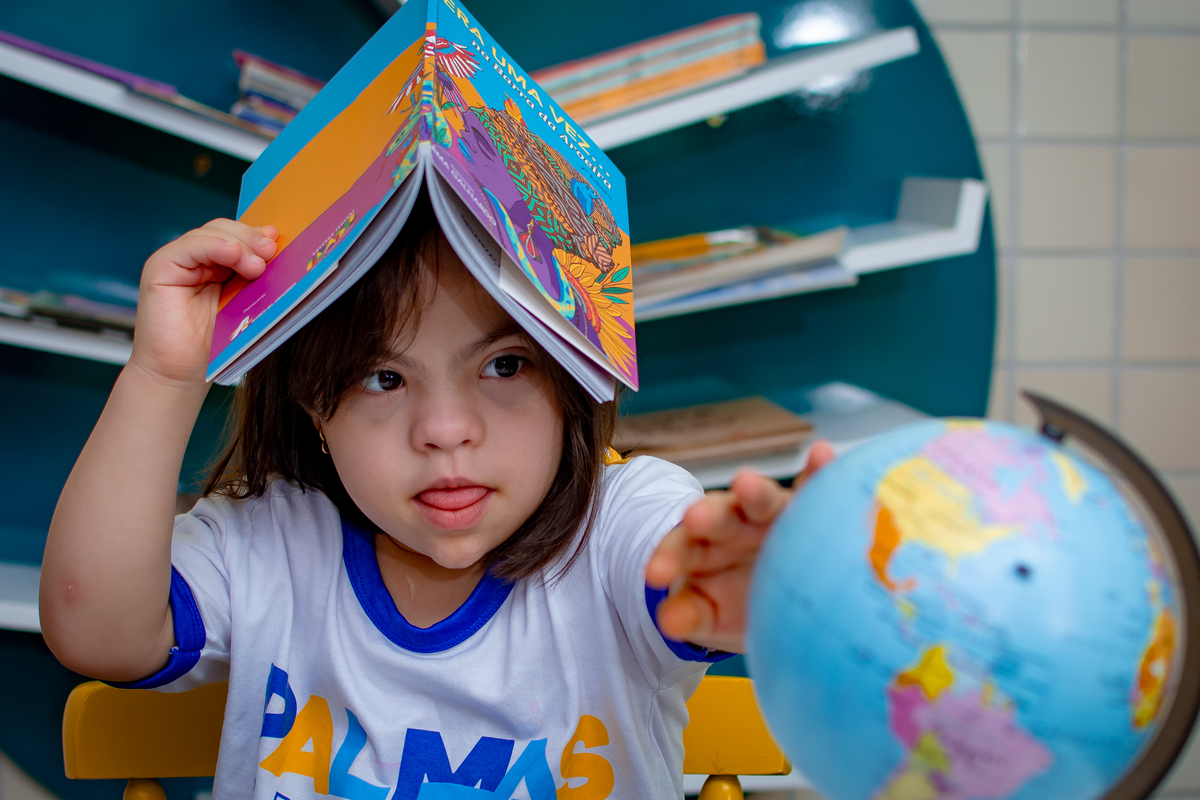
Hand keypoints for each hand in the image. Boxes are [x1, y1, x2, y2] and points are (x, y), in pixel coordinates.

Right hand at [130, 220, 277, 385]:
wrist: (180, 374)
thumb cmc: (215, 346)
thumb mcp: (246, 305)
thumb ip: (257, 279)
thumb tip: (279, 252)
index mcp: (220, 266)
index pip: (241, 237)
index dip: (259, 237)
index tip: (281, 242)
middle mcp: (198, 259)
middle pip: (226, 230)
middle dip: (252, 239)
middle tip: (272, 251)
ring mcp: (178, 261)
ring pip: (211, 234)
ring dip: (239, 244)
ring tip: (258, 264)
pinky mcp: (160, 268)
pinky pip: (189, 247)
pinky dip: (213, 246)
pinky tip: (233, 253)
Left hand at [645, 441, 834, 652]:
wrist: (774, 593)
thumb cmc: (732, 601)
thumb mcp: (709, 612)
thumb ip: (689, 614)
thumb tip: (667, 622)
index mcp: (700, 548)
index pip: (680, 548)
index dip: (669, 559)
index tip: (655, 575)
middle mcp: (732, 523)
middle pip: (717, 516)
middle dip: (707, 516)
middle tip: (694, 519)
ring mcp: (768, 512)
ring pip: (760, 499)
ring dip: (754, 491)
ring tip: (746, 484)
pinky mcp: (804, 507)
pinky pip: (812, 487)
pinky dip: (818, 470)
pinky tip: (822, 454)